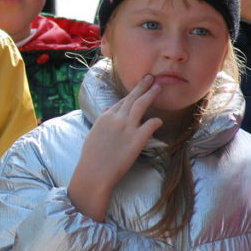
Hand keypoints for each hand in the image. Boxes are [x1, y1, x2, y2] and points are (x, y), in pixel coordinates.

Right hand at [67, 74, 160, 220]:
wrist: (94, 172)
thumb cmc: (91, 157)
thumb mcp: (93, 134)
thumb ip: (102, 121)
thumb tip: (107, 109)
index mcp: (105, 117)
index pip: (121, 102)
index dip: (131, 94)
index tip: (138, 88)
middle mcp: (117, 119)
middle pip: (132, 98)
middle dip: (142, 87)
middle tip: (151, 78)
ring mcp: (127, 128)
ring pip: (141, 105)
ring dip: (150, 94)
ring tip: (158, 87)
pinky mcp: (137, 139)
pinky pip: (150, 125)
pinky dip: (156, 121)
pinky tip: (160, 121)